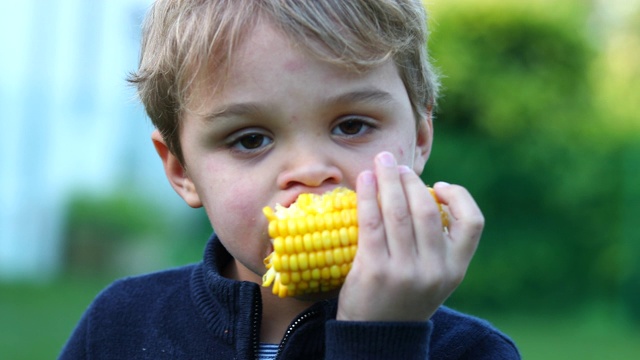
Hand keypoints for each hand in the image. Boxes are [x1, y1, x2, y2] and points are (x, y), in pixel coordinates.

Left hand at [336, 152, 482, 321]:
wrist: (377, 337)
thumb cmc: (403, 298)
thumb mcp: (433, 278)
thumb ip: (435, 244)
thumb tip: (420, 193)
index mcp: (455, 269)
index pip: (473, 223)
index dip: (458, 197)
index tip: (438, 186)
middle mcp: (435, 270)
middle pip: (427, 209)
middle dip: (411, 180)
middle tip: (397, 165)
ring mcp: (405, 271)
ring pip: (399, 211)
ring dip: (388, 180)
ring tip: (380, 163)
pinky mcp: (375, 270)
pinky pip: (372, 221)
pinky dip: (367, 195)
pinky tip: (363, 180)